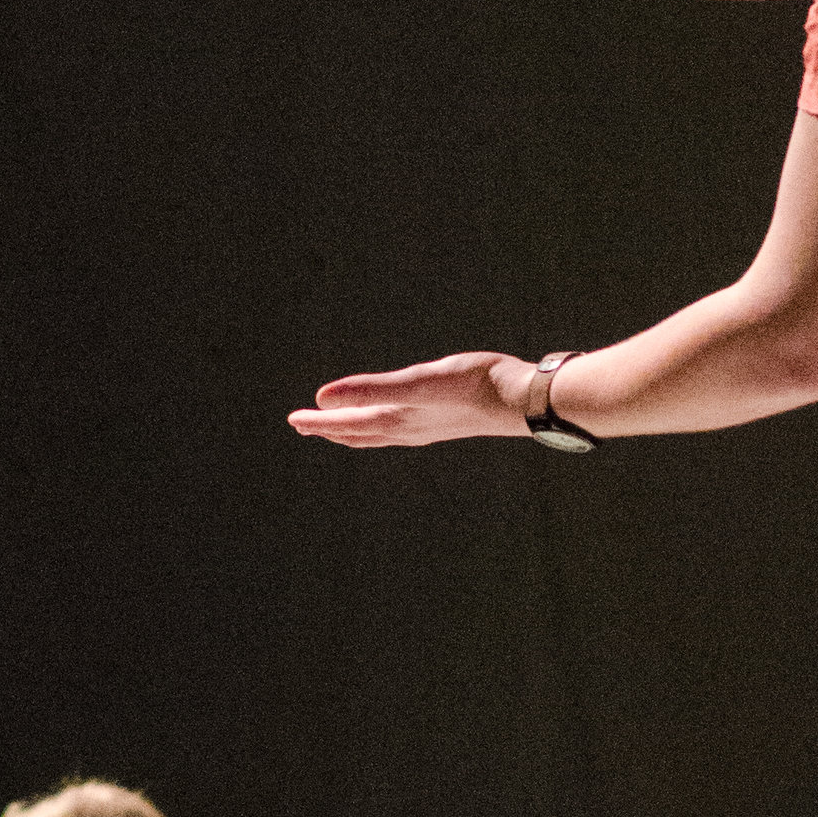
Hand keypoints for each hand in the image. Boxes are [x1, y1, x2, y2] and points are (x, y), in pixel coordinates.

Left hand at [290, 351, 535, 447]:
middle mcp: (408, 428)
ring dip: (355, 429)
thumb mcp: (417, 382)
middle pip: (359, 433)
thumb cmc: (475, 386)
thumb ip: (369, 390)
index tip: (294, 419)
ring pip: (380, 432)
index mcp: (397, 421)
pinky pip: (401, 425)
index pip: (347, 424)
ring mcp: (428, 426)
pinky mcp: (446, 418)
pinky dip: (383, 423)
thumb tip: (321, 399)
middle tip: (305, 425)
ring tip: (340, 425)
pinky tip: (395, 416)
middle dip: (330, 430)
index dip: (319, 421)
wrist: (524, 399)